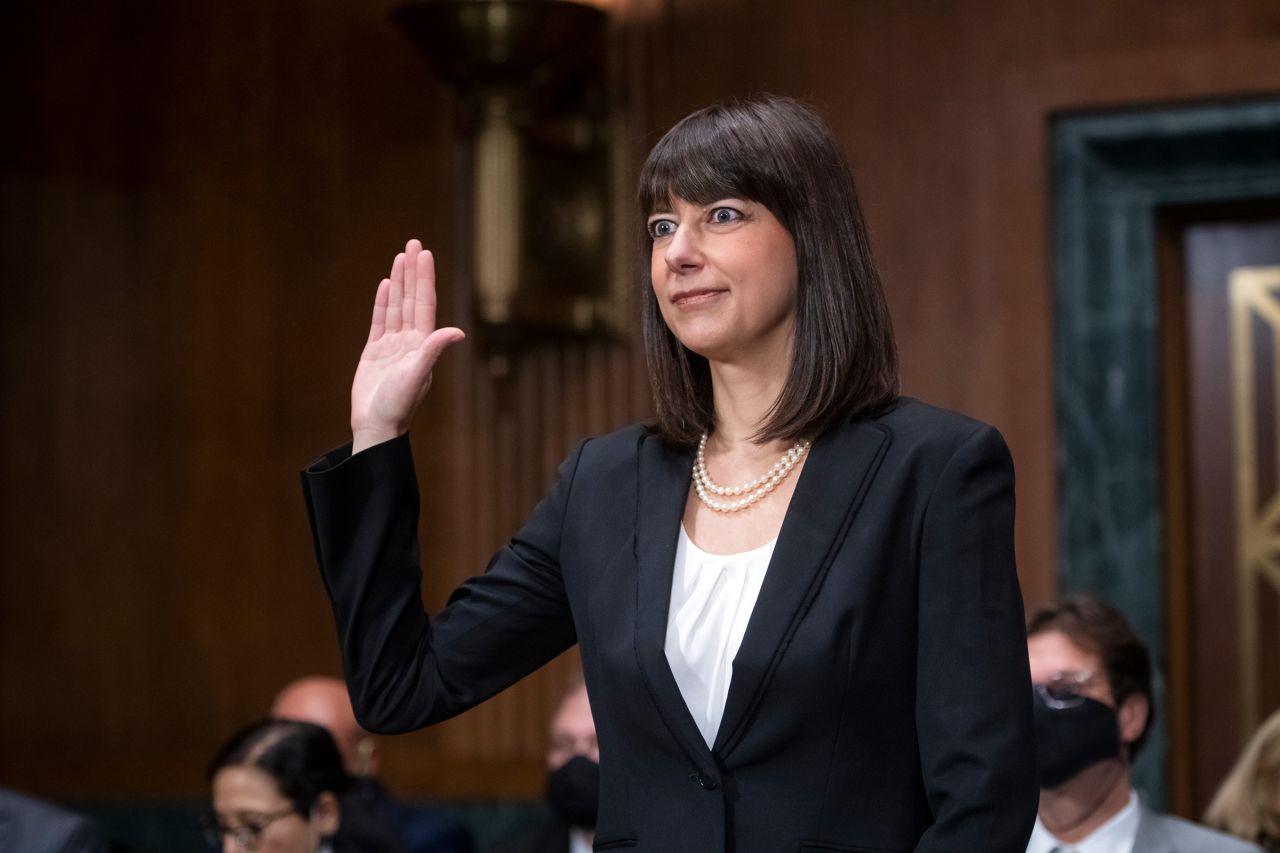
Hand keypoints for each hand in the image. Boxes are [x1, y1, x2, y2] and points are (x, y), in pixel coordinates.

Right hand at [350, 239, 464, 452]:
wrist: (376, 426)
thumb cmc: (398, 405)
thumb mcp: (418, 375)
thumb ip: (434, 351)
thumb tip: (457, 331)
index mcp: (422, 344)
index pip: (424, 303)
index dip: (424, 278)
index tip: (424, 254)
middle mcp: (410, 341)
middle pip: (412, 298)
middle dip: (413, 271)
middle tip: (414, 243)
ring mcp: (392, 345)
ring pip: (397, 306)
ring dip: (399, 282)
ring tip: (401, 257)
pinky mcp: (374, 352)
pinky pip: (380, 321)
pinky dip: (383, 302)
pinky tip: (385, 285)